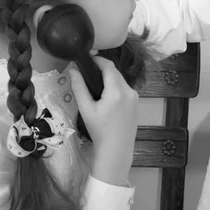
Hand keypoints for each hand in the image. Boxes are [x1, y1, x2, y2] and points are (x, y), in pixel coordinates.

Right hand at [68, 57, 138, 185]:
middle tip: (87, 72)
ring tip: (95, 85)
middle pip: (115, 73)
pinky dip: (115, 88)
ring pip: (120, 81)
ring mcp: (135, 97)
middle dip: (102, 70)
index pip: (108, 66)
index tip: (86, 59)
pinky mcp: (136, 104)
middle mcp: (129, 91)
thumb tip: (72, 69)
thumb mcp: (86, 109)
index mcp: (117, 90)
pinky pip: (125, 90)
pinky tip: (106, 97)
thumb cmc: (99, 131)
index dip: (97, 60)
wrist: (116, 150)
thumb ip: (79, 87)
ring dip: (109, 79)